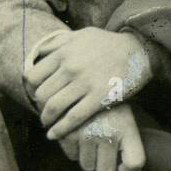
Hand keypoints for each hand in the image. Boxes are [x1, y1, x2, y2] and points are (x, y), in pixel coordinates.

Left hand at [26, 28, 151, 139]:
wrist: (139, 50)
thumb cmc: (110, 43)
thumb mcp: (82, 35)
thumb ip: (60, 42)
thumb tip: (40, 53)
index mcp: (63, 52)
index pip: (32, 76)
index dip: (31, 89)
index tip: (37, 95)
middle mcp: (71, 68)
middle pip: (42, 94)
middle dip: (39, 106)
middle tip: (44, 111)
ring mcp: (85, 83)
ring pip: (54, 107)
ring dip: (47, 119)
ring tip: (48, 124)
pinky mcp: (99, 97)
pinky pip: (73, 117)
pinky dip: (60, 129)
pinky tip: (54, 135)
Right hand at [56, 103, 146, 170]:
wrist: (85, 81)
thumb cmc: (108, 105)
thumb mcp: (125, 118)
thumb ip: (127, 143)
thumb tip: (121, 170)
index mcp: (127, 129)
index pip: (134, 162)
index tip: (122, 168)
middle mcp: (108, 135)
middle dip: (103, 163)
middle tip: (102, 148)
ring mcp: (87, 135)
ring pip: (86, 166)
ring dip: (88, 157)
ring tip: (90, 138)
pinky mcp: (67, 134)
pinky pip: (71, 156)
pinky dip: (74, 149)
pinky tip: (77, 133)